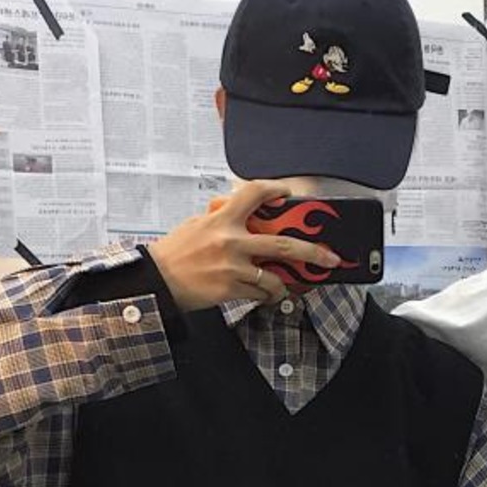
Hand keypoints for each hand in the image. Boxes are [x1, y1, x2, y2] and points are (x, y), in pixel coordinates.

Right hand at [146, 180, 341, 310]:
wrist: (157, 279)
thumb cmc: (175, 253)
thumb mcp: (196, 224)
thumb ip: (220, 216)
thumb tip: (235, 207)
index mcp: (223, 219)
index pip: (254, 194)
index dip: (275, 190)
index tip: (287, 194)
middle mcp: (231, 241)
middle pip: (284, 245)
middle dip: (313, 252)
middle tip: (329, 257)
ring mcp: (233, 267)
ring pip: (274, 277)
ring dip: (284, 285)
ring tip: (284, 287)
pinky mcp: (230, 289)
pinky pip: (259, 293)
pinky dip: (266, 296)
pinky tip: (266, 296)